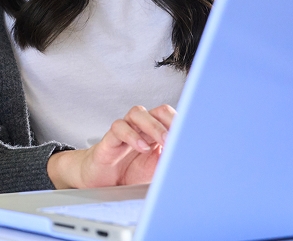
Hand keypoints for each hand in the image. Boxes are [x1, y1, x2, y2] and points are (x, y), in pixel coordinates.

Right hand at [46, 105, 174, 188]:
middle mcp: (141, 128)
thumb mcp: (155, 170)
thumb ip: (167, 160)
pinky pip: (119, 128)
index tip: (191, 134)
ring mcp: (125, 131)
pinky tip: (141, 147)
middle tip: (178, 136)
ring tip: (163, 141)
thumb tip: (182, 154)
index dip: (180, 123)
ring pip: (137, 113)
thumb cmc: (128, 172)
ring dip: (153, 125)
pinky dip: (132, 136)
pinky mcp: (109, 139)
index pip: (170, 118)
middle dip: (170, 121)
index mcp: (155, 133)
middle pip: (158, 111)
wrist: (101, 182)